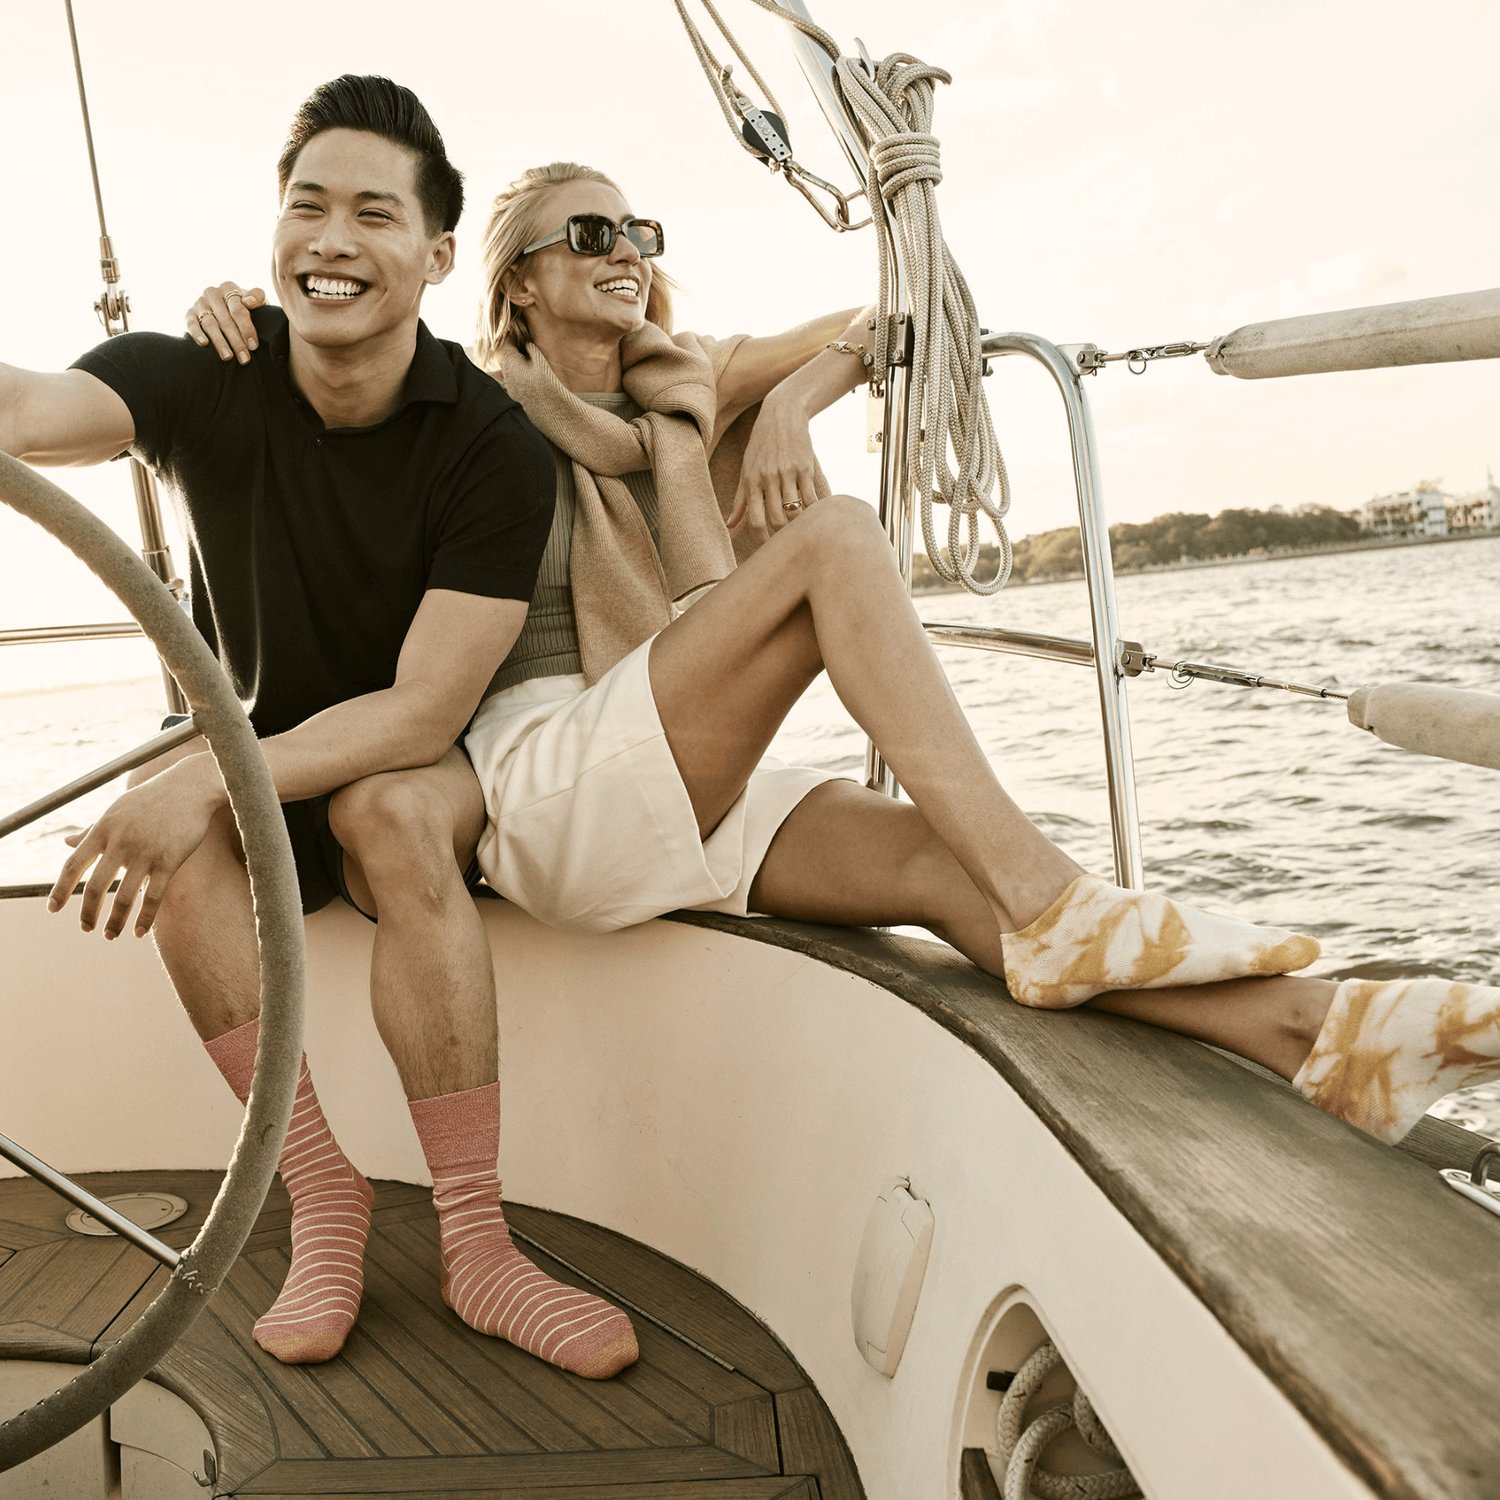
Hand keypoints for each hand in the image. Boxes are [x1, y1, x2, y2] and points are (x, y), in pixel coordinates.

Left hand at [48, 756, 226, 938]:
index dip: (60, 890)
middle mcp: (120, 842)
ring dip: (115, 922)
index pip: (73, 865)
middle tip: (86, 928)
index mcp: (103, 829)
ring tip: (110, 935)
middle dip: (88, 913)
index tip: (53, 909)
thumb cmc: (151, 798)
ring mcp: (145, 852)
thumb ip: (92, 830)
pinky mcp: (169, 859)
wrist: (190, 786)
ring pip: (124, 897)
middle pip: (96, 887)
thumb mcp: (117, 810)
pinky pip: (153, 896)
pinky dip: (145, 918)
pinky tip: (139, 932)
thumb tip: (66, 842)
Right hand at [186, 282, 265, 363]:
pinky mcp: (189, 314)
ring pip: (210, 324)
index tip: (253, 346)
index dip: (246, 328)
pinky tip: (204, 344)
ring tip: (228, 357)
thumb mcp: (256, 301)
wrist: (227, 310)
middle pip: (225, 320)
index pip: (238, 309)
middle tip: (244, 358)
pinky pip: (191, 324)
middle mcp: (212, 293)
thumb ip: (258, 297)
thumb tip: (249, 302)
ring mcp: (199, 303)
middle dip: (236, 341)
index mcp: (229, 288)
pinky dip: (197, 334)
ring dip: (220, 342)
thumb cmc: (246, 308)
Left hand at [726, 390, 819, 547]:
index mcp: (752, 482)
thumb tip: (729, 526)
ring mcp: (788, 473)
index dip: (761, 541)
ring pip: (795, 511)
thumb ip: (740, 500)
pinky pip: (812, 498)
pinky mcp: (805, 467)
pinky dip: (815, 512)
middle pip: (776, 519)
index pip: (754, 520)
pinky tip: (816, 517)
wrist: (782, 415)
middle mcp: (768, 478)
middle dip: (783, 536)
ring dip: (800, 525)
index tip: (767, 551)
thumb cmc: (761, 446)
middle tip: (788, 542)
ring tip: (803, 531)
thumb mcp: (746, 470)